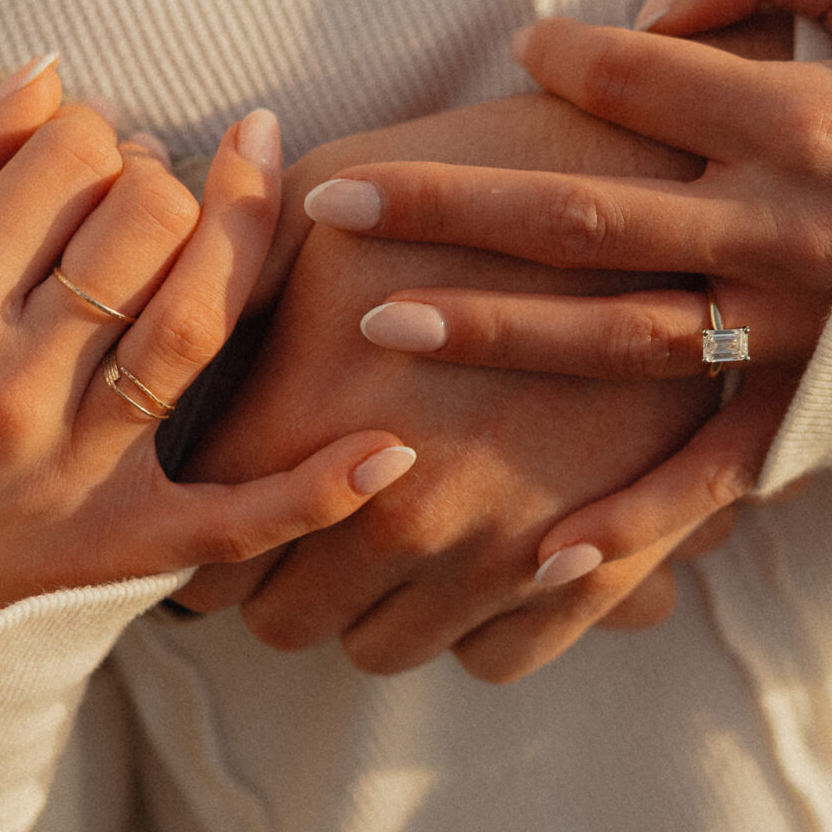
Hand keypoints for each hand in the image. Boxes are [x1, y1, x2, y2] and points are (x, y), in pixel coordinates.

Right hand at [0, 73, 414, 622]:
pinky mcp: (126, 542)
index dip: (96, 131)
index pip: (67, 163)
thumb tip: (53, 74)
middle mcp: (12, 384)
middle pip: (144, 228)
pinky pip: (238, 517)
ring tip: (250, 186)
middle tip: (151, 183)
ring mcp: (77, 469)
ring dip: (242, 240)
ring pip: (196, 328)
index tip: (88, 151)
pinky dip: (320, 487)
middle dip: (165, 175)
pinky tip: (392, 442)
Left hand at [178, 91, 723, 679]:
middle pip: (283, 620)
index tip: (224, 492)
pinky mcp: (596, 571)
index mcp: (313, 427)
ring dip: (370, 603)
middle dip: (280, 572)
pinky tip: (467, 555)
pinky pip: (493, 658)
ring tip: (381, 535)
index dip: (206, 518)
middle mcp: (400, 512)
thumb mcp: (334, 196)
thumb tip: (152, 312)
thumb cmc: (491, 173)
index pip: (203, 549)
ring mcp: (502, 554)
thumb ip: (226, 277)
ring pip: (382, 650)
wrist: (679, 193)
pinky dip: (470, 623)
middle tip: (297, 514)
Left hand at [302, 0, 831, 579]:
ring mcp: (796, 335)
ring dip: (493, 336)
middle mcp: (788, 232)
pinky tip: (538, 549)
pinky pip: (712, 477)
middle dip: (449, 207)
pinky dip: (635, 520)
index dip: (572, 60)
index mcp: (807, 119)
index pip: (649, 81)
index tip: (514, 49)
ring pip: (616, 340)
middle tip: (334, 199)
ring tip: (377, 327)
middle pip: (587, 217)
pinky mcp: (815, 415)